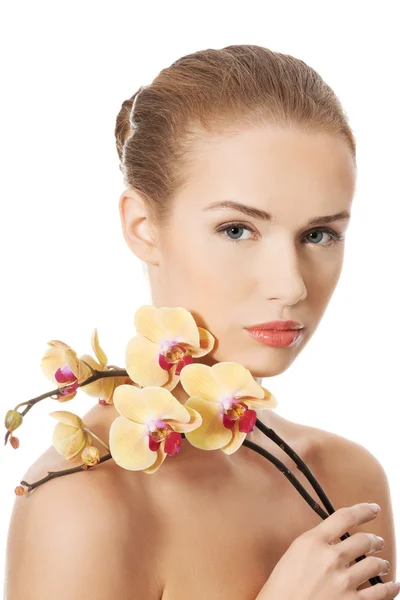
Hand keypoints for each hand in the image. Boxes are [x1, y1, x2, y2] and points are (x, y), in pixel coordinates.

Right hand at [256, 502, 398, 599]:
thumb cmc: (281, 588)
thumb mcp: (293, 554)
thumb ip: (315, 543)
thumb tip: (334, 539)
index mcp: (313, 542)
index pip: (345, 517)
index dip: (363, 510)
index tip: (373, 509)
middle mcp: (331, 558)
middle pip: (363, 541)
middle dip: (374, 541)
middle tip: (376, 542)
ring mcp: (343, 582)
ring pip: (375, 565)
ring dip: (382, 563)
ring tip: (382, 564)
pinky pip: (380, 592)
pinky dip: (390, 587)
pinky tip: (393, 584)